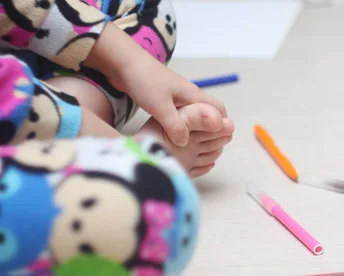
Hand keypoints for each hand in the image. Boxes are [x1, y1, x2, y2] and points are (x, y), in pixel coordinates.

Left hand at [85, 23, 227, 146]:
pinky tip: (173, 134)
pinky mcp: (164, 99)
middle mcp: (188, 96)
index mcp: (193, 95)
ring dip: (195, 127)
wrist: (122, 62)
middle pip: (208, 112)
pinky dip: (182, 125)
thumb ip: (175, 125)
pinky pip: (179, 115)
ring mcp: (176, 97)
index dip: (222, 125)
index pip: (218, 110)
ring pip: (193, 115)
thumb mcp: (160, 106)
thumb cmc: (144, 80)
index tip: (219, 141)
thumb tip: (185, 143)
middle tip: (205, 145)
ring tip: (190, 143)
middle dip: (210, 128)